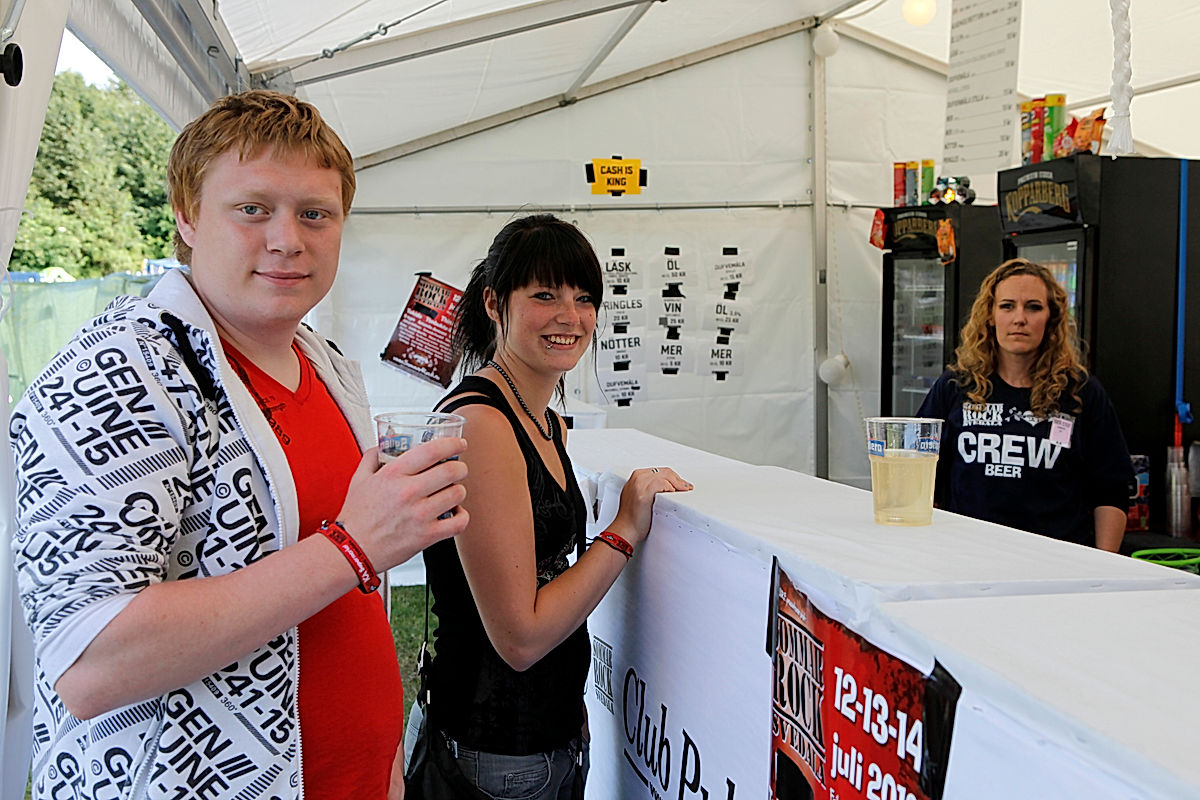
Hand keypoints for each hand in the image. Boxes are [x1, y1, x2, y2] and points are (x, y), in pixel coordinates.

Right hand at [337, 438, 468, 570]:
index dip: (452, 444)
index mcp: (393, 474)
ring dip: (459, 490)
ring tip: (452, 492)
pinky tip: (455, 513)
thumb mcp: (359, 479)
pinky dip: (462, 516)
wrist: (351, 550)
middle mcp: (408, 492)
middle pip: (451, 471)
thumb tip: (382, 445)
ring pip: (457, 494)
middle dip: (460, 467)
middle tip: (459, 469)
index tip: (459, 444)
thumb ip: (371, 458)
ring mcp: (419, 515)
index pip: (431, 450)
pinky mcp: (426, 536)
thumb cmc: (356, 517)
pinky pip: (458, 523)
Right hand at [608, 467, 691, 547]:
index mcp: (636, 476)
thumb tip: (667, 487)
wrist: (625, 530)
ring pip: (666, 475)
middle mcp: (637, 478)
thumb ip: (649, 487)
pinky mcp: (644, 493)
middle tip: (686, 487)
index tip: (681, 484)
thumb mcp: (638, 495)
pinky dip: (671, 489)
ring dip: (677, 484)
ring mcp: (640, 484)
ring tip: (683, 491)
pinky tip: (674, 495)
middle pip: (665, 471)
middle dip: (678, 480)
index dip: (673, 477)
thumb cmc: (631, 517)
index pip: (660, 470)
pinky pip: (663, 484)